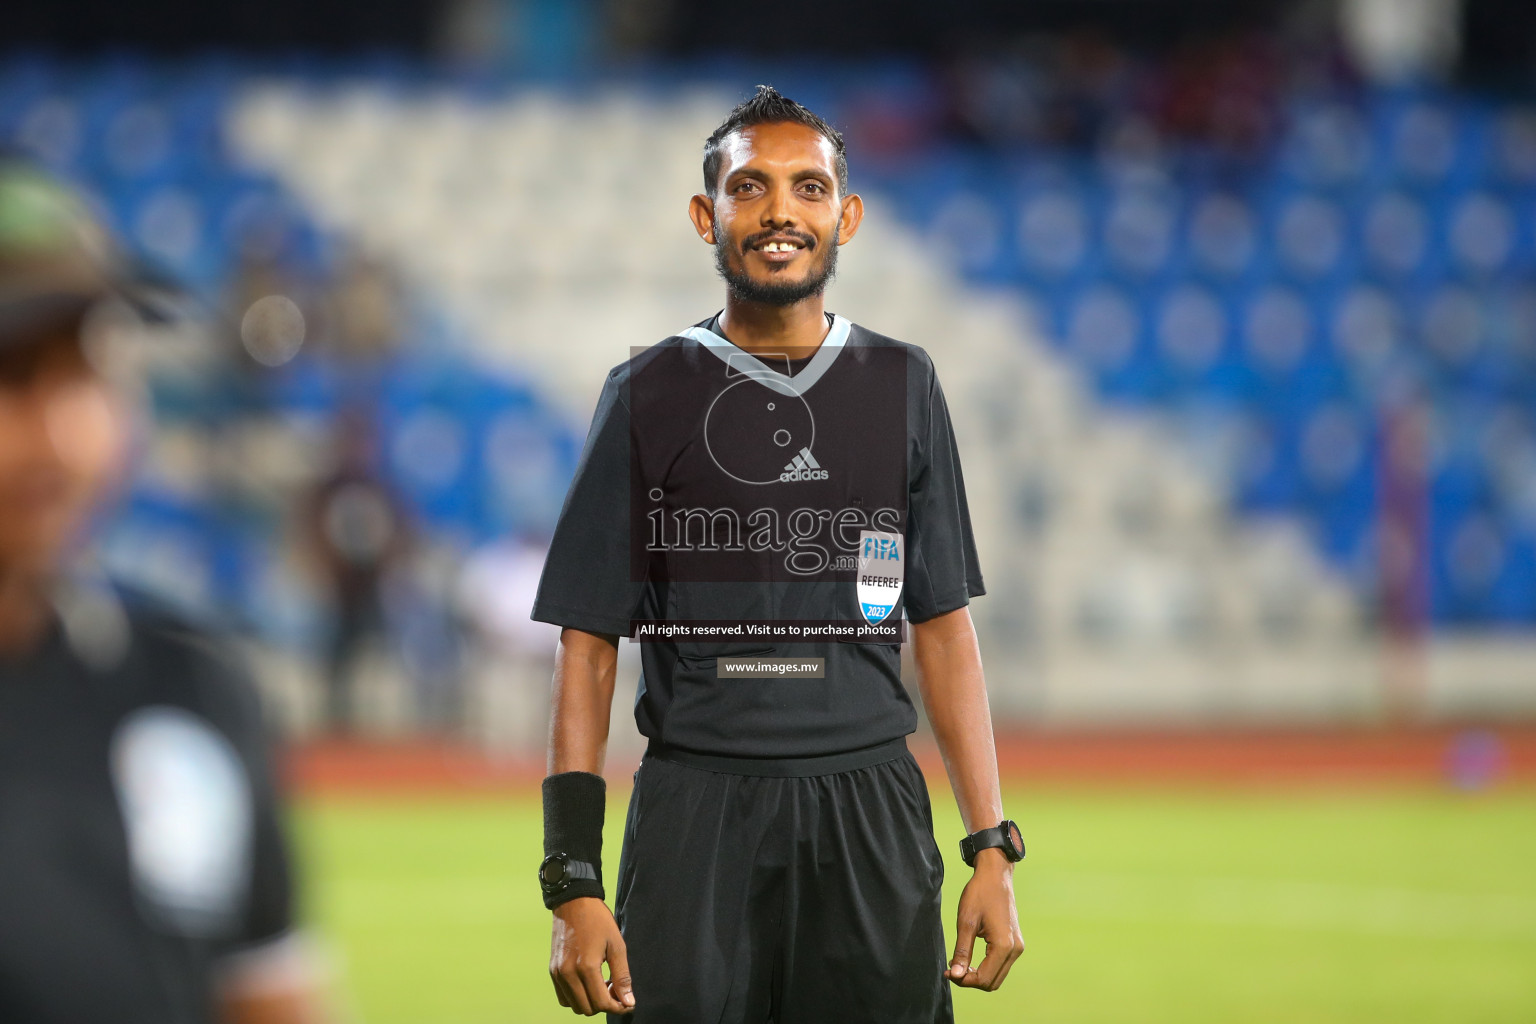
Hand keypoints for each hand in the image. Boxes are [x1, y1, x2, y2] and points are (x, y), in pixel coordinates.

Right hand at [549, 897, 634, 1015]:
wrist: (573, 902)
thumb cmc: (598, 920)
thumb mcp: (617, 945)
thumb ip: (622, 976)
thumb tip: (628, 1001)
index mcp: (586, 967)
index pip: (602, 1003)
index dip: (618, 1007)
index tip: (628, 1002)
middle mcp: (568, 973)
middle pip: (587, 1009)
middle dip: (604, 1004)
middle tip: (614, 988)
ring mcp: (558, 973)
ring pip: (574, 1006)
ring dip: (590, 1002)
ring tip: (602, 984)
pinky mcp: (552, 970)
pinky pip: (563, 997)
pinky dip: (577, 997)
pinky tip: (588, 983)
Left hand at [946, 848, 1022, 990]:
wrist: (996, 875)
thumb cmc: (979, 894)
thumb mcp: (966, 923)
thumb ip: (962, 952)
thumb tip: (955, 975)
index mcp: (1004, 945)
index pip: (984, 979)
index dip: (964, 980)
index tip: (947, 972)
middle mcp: (1015, 949)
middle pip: (992, 982)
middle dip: (971, 980)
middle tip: (952, 969)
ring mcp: (1017, 946)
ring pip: (997, 976)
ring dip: (978, 975)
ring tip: (959, 963)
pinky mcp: (1015, 942)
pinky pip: (1001, 965)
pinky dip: (986, 967)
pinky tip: (970, 958)